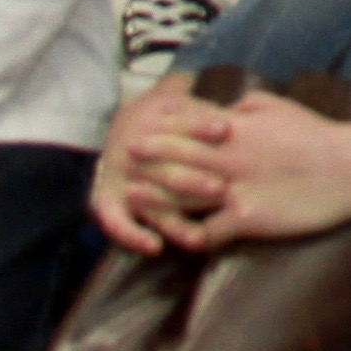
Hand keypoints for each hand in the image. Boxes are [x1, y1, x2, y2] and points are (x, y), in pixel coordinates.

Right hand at [91, 73, 229, 251]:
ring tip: (195, 237)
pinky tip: (155, 248)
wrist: (125, 129)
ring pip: (148, 202)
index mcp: (152, 121)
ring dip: (172, 219)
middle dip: (192, 180)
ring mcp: (121, 179)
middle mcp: (133, 152)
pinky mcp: (109, 202)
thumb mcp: (182, 103)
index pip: (178, 124)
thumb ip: (207, 110)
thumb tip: (241, 115)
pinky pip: (116, 223)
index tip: (225, 128)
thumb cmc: (171, 118)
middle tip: (219, 188)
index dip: (200, 125)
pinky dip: (132, 236)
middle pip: (164, 168)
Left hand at [143, 88, 350, 247]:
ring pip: (182, 196)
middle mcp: (228, 158)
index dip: (159, 129)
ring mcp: (235, 190)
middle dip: (146, 160)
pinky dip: (193, 238)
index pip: (186, 126)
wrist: (349, 168)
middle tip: (121, 162)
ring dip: (154, 199)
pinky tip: (182, 242)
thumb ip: (246, 104)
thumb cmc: (316, 134)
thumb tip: (224, 106)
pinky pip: (210, 232)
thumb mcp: (280, 106)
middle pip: (174, 159)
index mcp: (236, 128)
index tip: (137, 131)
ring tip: (132, 201)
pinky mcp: (246, 219)